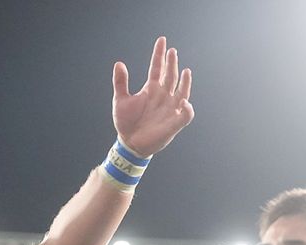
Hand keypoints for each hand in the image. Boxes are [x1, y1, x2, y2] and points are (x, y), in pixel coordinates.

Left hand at [112, 36, 194, 156]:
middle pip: (170, 76)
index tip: (162, 40)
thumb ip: (121, 82)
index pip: (157, 68)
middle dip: (172, 63)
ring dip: (185, 81)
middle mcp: (162, 96)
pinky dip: (187, 109)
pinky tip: (183, 102)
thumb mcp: (120, 100)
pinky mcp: (174, 123)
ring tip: (185, 70)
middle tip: (172, 51)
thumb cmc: (126, 122)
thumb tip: (118, 63)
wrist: (130, 143)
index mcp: (151, 89)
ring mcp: (170, 108)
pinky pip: (185, 114)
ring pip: (182, 91)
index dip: (159, 54)